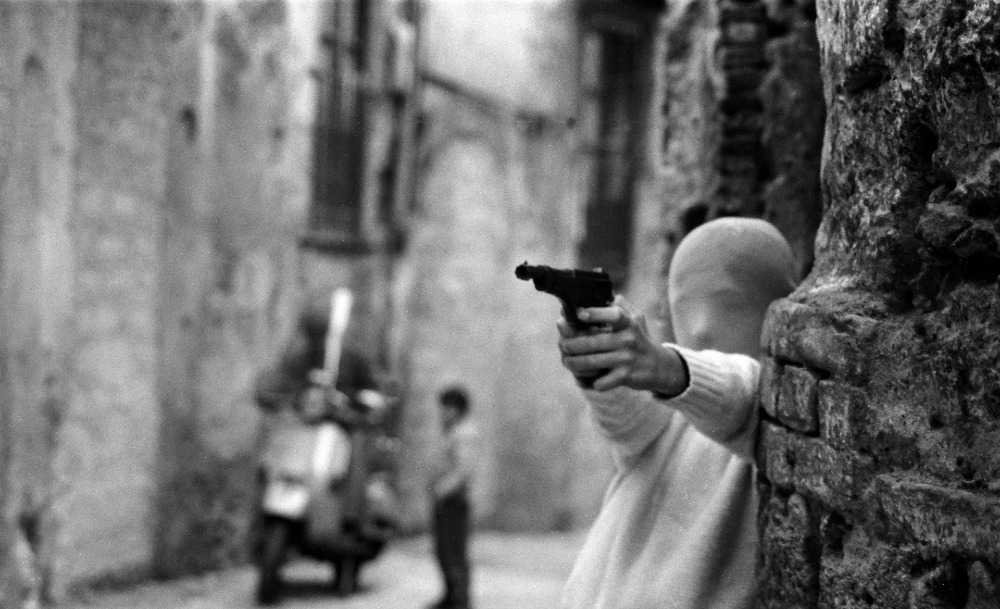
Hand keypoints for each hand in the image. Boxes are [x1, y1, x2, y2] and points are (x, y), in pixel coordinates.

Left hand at [557, 296, 687, 393]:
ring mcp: (626, 359)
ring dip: (574, 363)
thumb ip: (620, 306)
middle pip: (592, 341)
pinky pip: (602, 381)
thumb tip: (604, 294)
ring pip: (592, 362)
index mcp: (628, 323)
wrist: (660, 366)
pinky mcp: (626, 376)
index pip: (613, 315)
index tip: (579, 313)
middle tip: (563, 345)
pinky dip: (593, 381)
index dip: (595, 313)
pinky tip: (590, 378)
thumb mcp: (635, 318)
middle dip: (571, 344)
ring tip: (567, 361)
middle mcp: (628, 339)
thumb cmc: (639, 339)